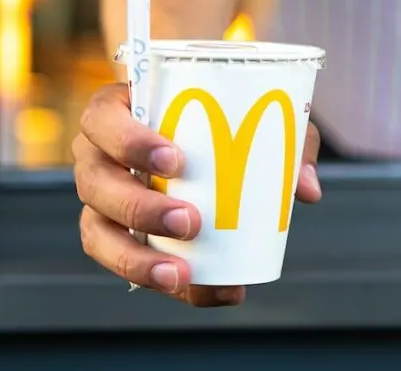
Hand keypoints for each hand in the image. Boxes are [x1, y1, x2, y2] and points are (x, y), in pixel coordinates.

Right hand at [73, 83, 322, 306]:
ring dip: (136, 258)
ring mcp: (100, 199)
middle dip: (139, 207)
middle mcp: (96, 156)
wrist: (210, 135)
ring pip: (97, 233)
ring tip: (182, 273)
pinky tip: (199, 289)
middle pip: (94, 184)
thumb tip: (306, 190)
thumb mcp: (259, 115)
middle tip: (190, 221)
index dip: (129, 142)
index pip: (100, 119)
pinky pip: (124, 263)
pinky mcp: (115, 235)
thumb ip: (289, 141)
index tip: (176, 162)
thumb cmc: (225, 114)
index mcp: (116, 111)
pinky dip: (159, 278)